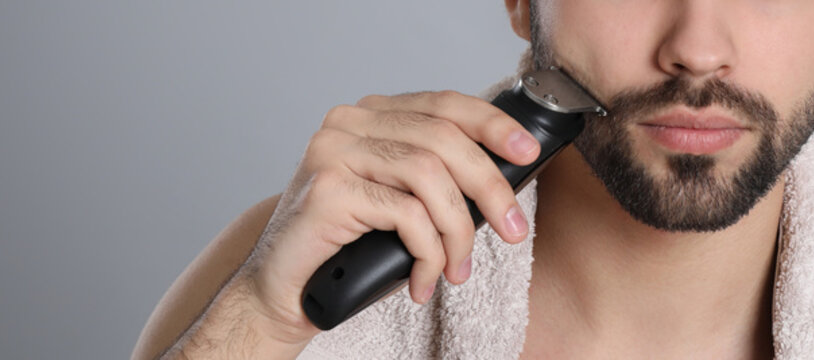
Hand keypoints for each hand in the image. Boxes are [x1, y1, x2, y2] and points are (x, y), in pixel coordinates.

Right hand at [238, 91, 540, 339]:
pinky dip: (427, 252)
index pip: (445, 104)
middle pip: (444, 139)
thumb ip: (440, 176)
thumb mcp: (404, 200)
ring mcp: (333, 151)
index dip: (494, 125)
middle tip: (513, 231)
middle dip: (490, 188)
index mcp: (371, 115)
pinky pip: (406, 214)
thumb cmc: (351, 247)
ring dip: (457, 231)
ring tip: (456, 270)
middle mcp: (348, 123)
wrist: (284, 290)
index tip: (529, 152)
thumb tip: (507, 177)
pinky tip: (421, 279)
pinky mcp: (328, 189)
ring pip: (429, 176)